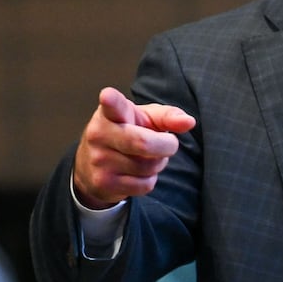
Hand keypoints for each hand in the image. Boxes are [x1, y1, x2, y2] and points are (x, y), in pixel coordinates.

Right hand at [72, 87, 195, 208]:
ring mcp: (99, 160)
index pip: (112, 105)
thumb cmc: (127, 133)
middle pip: (143, 143)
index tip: (107, 96)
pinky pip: (144, 185)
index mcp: (110, 112)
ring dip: (158, 164)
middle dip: (166, 145)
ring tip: (148, 157)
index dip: (111, 100)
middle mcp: (99, 134)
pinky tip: (138, 173)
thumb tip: (189, 122)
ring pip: (147, 167)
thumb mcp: (145, 119)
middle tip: (169, 142)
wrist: (93, 166)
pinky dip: (149, 180)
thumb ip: (168, 116)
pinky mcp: (103, 183)